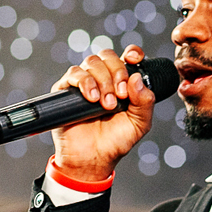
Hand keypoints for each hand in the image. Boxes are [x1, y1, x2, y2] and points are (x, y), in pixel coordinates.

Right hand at [49, 43, 157, 183]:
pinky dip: (85, 82)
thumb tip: (136, 77)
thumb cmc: (115, 142)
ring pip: (92, 62)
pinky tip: (92, 98)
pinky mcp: (65, 91)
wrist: (92, 159)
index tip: (134, 59)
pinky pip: (74, 74)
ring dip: (102, 81)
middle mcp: (102, 79)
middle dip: (117, 72)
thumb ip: (145, 101)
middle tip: (120, 96)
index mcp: (121, 82)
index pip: (126, 56)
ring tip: (106, 104)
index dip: (131, 52)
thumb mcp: (139, 123)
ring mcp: (84, 83)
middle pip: (108, 56)